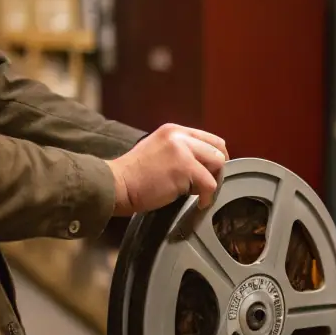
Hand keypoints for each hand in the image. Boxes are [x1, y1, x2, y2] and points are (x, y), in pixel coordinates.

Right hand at [107, 124, 227, 216]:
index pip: (209, 139)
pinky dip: (208, 196)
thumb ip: (179, 151)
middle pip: (218, 149)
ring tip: (201, 194)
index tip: (213, 171)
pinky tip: (200, 203)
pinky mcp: (184, 169)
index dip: (216, 156)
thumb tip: (201, 164)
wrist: (117, 184)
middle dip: (217, 169)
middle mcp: (180, 136)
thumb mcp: (158, 150)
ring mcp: (183, 151)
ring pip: (217, 165)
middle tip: (209, 184)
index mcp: (174, 131)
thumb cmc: (134, 175)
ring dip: (212, 182)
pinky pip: (209, 184)